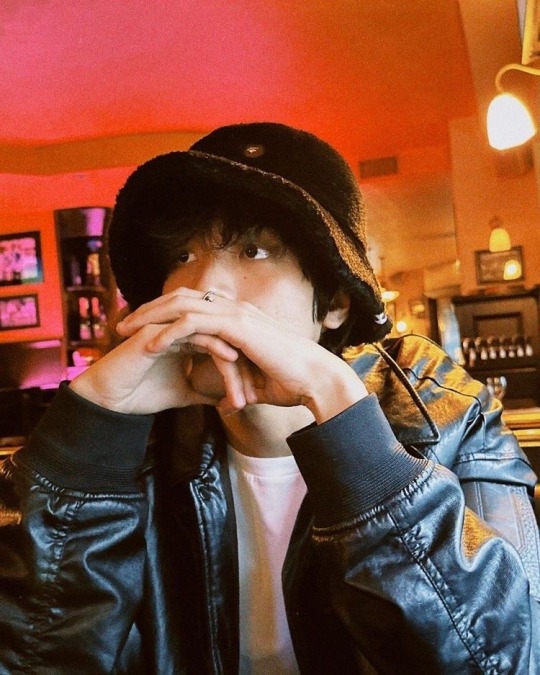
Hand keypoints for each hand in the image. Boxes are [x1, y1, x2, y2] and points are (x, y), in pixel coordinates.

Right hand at [69, 317, 239, 414]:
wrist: (110, 401)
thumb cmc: (141, 394)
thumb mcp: (183, 394)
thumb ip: (203, 392)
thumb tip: (222, 401)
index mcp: (187, 336)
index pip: (223, 343)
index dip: (241, 368)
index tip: (254, 394)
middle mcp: (180, 326)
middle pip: (223, 337)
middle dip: (244, 364)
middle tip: (257, 389)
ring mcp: (168, 324)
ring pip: (213, 332)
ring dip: (234, 355)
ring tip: (251, 375)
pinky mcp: (157, 329)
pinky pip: (194, 331)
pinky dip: (214, 343)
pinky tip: (231, 357)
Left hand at [115, 288, 367, 421]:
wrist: (316, 380)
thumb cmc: (291, 383)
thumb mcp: (254, 380)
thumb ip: (238, 382)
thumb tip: (227, 402)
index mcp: (237, 317)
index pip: (192, 307)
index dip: (164, 315)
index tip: (140, 331)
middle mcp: (234, 309)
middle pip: (180, 299)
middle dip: (148, 310)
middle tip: (122, 325)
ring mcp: (236, 314)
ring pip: (182, 305)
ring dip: (150, 317)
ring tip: (125, 332)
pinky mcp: (237, 326)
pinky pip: (194, 323)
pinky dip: (169, 332)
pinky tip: (149, 346)